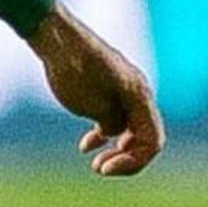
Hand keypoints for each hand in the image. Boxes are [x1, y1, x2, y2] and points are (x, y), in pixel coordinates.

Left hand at [30, 6, 162, 176]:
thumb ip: (111, 124)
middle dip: (126, 158)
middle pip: (144, 136)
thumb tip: (116, 132)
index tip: (104, 169)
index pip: (152, 141)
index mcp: (140, 96)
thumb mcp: (92, 105)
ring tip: (95, 163)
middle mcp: (138, 91)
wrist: (55, 37)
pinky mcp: (107, 86)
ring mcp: (123, 88)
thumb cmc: (73, 69)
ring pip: (129, 127)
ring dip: (116, 148)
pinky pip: (114, 116)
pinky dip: (103, 133)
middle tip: (99, 169)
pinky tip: (85, 146)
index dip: (133, 162)